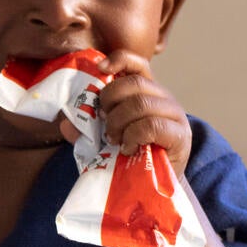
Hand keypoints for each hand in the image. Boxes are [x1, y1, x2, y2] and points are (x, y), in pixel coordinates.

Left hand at [60, 50, 192, 172]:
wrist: (156, 187)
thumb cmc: (133, 157)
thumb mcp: (107, 139)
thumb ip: (88, 129)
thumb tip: (65, 124)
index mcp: (147, 93)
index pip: (137, 64)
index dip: (119, 59)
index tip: (100, 68)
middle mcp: (164, 99)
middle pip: (134, 83)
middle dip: (110, 101)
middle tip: (104, 123)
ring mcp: (174, 115)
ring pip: (140, 103)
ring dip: (119, 122)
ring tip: (115, 140)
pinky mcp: (180, 135)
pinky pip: (151, 125)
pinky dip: (133, 136)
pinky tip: (128, 149)